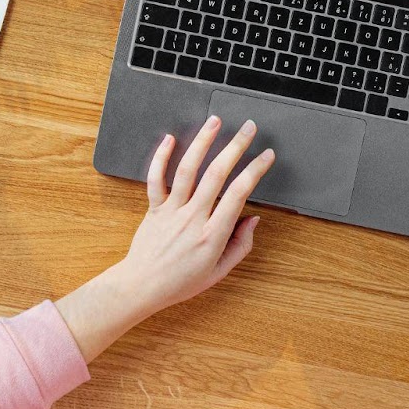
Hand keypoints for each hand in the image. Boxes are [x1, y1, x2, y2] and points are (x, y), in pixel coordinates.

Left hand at [56, 115, 273, 359]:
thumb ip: (240, 245)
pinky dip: (160, 157)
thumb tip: (253, 219)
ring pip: (187, 169)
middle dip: (235, 147)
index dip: (255, 170)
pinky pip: (156, 179)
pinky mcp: (154, 208)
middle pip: (216, 174)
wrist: (141, 286)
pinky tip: (169, 138)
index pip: (238, 193)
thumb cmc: (181, 282)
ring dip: (202, 142)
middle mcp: (193, 217)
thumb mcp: (219, 271)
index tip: (267, 155)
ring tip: (215, 121)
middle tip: (248, 128)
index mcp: (212, 234)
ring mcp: (171, 210)